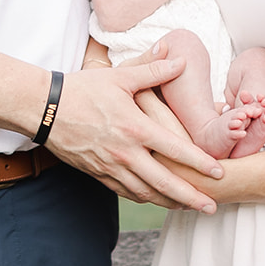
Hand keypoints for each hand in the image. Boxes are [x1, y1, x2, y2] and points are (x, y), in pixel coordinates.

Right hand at [47, 57, 222, 211]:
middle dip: (191, 196)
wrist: (44, 108)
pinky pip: (125, 192)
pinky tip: (155, 200)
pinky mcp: (97, 173)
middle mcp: (125, 152)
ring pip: (145, 193)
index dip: (200, 163)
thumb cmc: (83, 88)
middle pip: (164, 182)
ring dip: (169, 202)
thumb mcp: (120, 76)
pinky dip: (144, 199)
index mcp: (134, 127)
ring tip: (189, 207)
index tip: (220, 172)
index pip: (175, 149)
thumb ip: (152, 70)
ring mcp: (110, 166)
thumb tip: (180, 58)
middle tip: (212, 207)